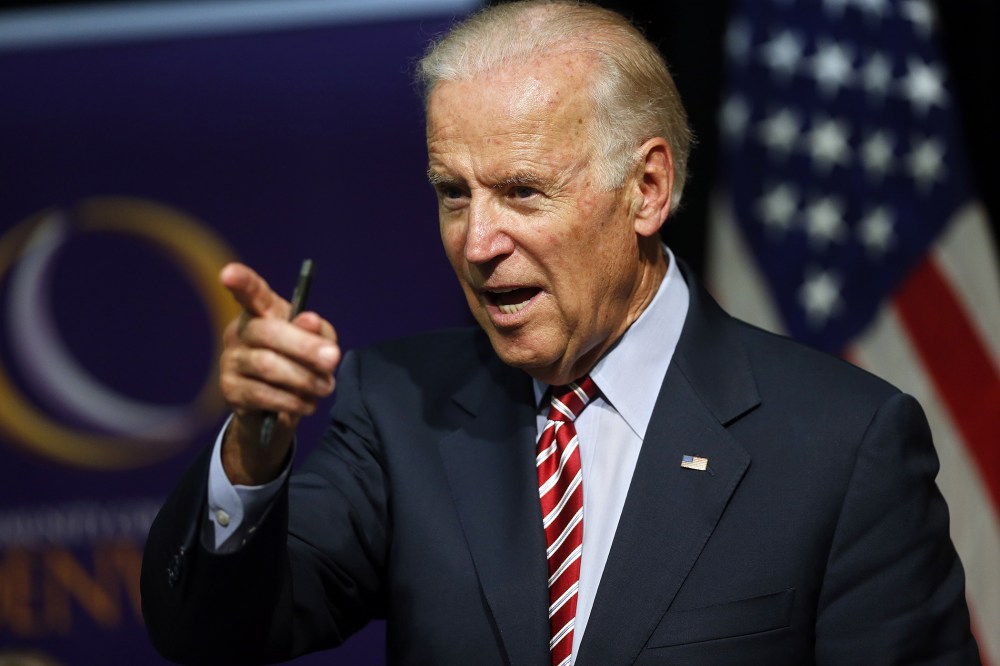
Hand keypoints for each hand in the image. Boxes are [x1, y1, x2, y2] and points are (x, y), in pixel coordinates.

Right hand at [217, 262, 339, 484]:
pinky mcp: (231, 390)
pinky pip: (263, 394)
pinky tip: (307, 403)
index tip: (228, 274)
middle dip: (305, 346)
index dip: (241, 281)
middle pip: (267, 332)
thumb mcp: (318, 343)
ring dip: (304, 378)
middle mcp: (240, 332)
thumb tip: (309, 321)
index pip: (251, 293)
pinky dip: (292, 400)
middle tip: (333, 359)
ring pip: (267, 365)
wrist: (280, 407)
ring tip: (325, 387)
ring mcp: (231, 361)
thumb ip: (318, 331)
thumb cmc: (301, 363)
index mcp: (261, 312)